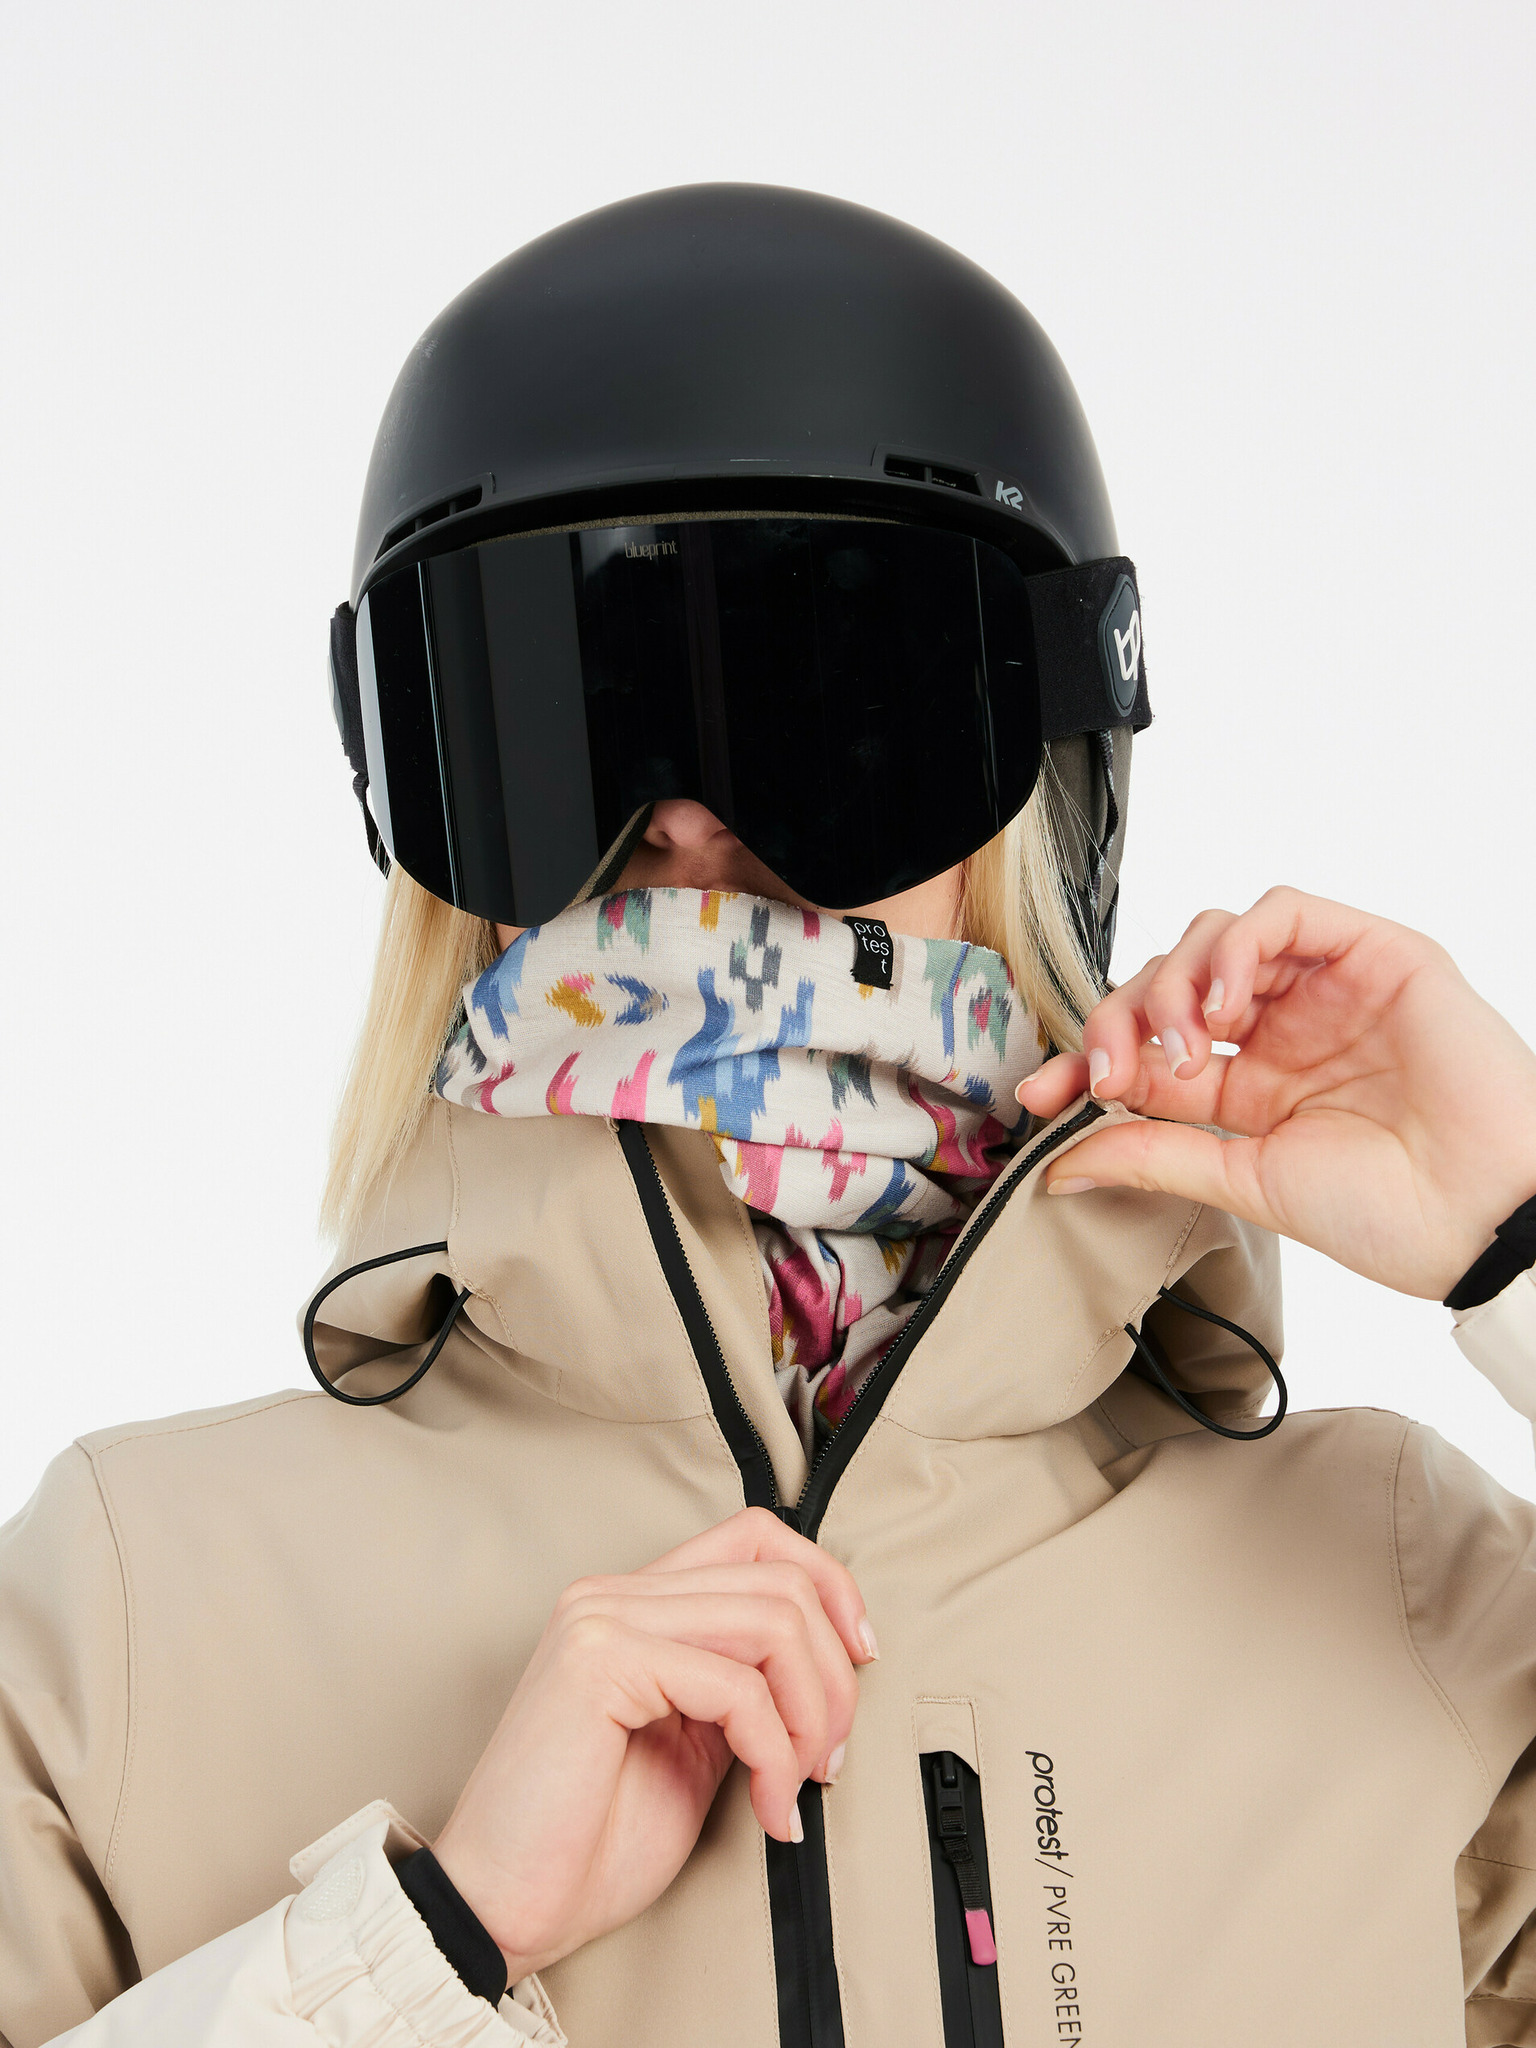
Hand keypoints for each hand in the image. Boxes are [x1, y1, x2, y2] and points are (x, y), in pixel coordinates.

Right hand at [431, 1507, 875, 1982]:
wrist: (503, 1909)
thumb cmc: (588, 1843)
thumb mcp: (694, 1747)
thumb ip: (743, 1690)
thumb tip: (830, 1667)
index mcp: (635, 1602)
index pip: (757, 1536)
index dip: (829, 1585)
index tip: (861, 1659)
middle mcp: (615, 1593)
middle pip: (781, 1578)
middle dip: (833, 1676)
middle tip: (828, 1759)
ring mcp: (603, 1619)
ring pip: (773, 1619)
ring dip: (812, 1715)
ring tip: (798, 1786)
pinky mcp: (599, 1661)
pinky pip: (736, 1686)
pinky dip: (775, 1752)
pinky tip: (770, 1807)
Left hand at [1017, 886, 1535, 1299]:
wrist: (1483, 1218)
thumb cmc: (1390, 1215)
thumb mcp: (1246, 1182)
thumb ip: (1156, 1155)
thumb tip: (1059, 1161)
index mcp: (1251, 1086)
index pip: (1148, 1047)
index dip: (1089, 1058)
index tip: (1043, 1093)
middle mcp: (1282, 1029)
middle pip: (1168, 982)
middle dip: (1121, 1020)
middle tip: (1114, 1075)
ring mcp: (1325, 987)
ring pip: (1213, 937)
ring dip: (1174, 984)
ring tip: (1183, 1049)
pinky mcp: (1372, 952)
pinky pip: (1282, 912)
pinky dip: (1236, 947)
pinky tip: (1225, 1006)